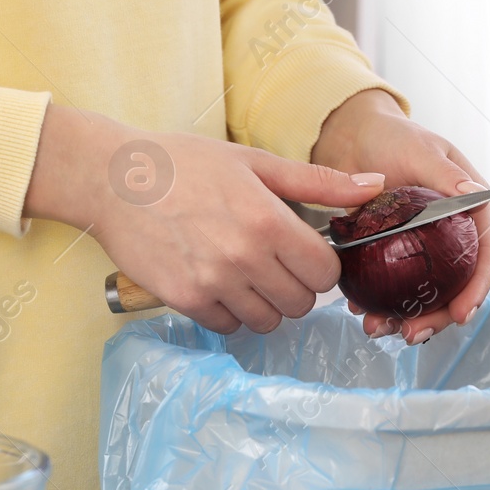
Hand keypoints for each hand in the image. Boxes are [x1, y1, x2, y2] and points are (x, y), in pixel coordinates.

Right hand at [25, 104, 386, 333]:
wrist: (114, 179)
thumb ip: (318, 182)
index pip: (325, 274)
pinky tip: (218, 283)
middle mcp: (244, 257)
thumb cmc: (186, 164)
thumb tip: (375, 186)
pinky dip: (230, 312)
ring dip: (265, 303)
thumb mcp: (256, 162)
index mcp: (268, 221)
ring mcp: (213, 283)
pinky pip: (228, 326)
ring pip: (267, 321)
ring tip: (245, 273)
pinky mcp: (185, 300)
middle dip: (295, 286)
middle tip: (274, 263)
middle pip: (300, 303)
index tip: (304, 254)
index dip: (320, 266)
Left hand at [311, 89, 489, 342]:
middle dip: (435, 317)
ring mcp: (421, 250)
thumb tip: (475, 196)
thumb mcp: (422, 151)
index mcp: (470, 211)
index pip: (484, 256)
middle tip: (411, 334)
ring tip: (377, 329)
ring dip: (402, 317)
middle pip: (453, 287)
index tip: (460, 314)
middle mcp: (450, 236)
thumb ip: (448, 176)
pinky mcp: (391, 256)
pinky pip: (389, 287)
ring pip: (421, 294)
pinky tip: (358, 310)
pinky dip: (376, 302)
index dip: (476, 289)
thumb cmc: (392, 136)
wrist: (349, 135)